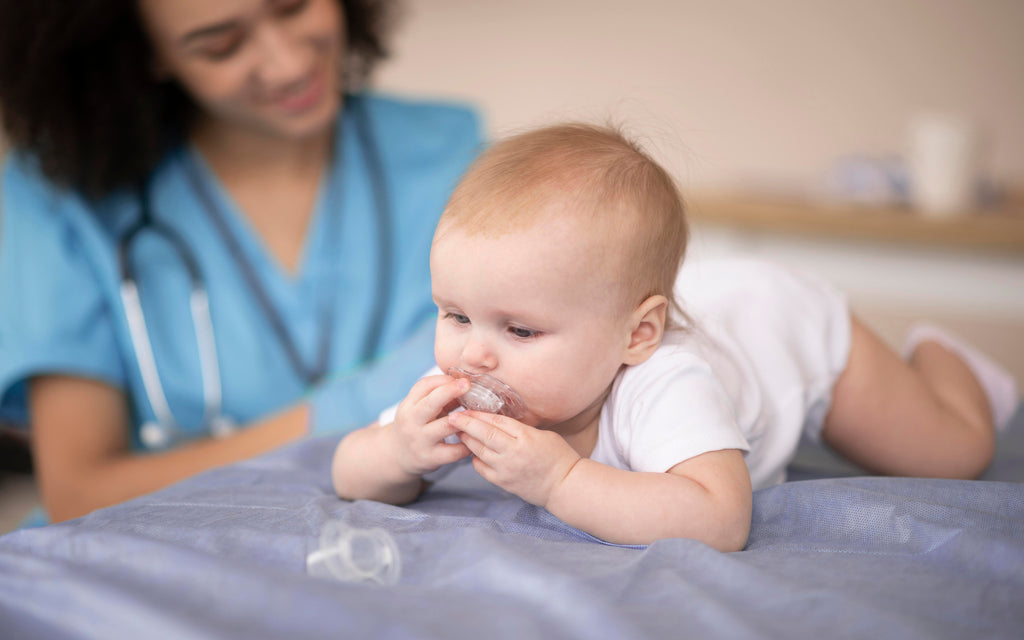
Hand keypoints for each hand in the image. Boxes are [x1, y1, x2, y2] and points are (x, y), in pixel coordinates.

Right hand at [389, 375, 471, 475]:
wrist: (398, 455)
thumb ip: (440, 399)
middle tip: (467, 384)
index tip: (461, 379)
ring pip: (445, 427)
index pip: (424, 386)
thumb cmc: (416, 426)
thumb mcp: (420, 409)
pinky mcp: (430, 458)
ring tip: (477, 414)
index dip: (444, 380)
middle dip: (450, 391)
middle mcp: (412, 421)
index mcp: (409, 405)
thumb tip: (466, 386)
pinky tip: (474, 440)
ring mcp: (420, 440)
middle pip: (431, 403)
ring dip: (463, 419)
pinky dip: (467, 445)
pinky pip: (453, 451)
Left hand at [449, 411, 580, 506]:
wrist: (564, 486)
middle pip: (483, 434)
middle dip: (465, 424)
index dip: (479, 414)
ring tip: (459, 432)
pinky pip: (481, 468)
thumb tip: (498, 422)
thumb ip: (520, 429)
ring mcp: (506, 469)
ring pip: (479, 451)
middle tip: (453, 417)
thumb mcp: (544, 434)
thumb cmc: (558, 456)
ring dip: (467, 440)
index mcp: (525, 437)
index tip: (467, 408)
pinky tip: (474, 452)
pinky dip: (475, 458)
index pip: (496, 421)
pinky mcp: (502, 482)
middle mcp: (513, 453)